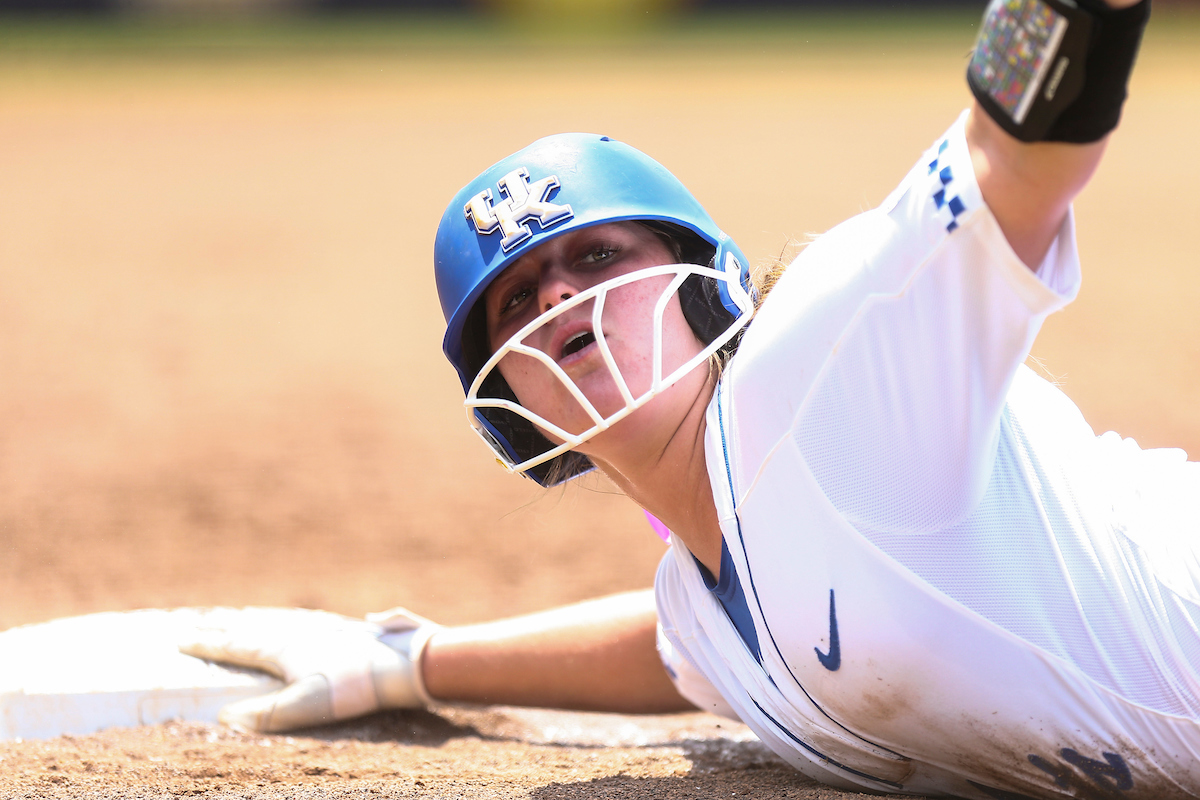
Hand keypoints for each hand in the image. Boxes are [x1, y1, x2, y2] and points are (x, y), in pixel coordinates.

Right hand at [180, 606, 439, 731]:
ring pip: (282, 624)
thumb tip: (224, 718)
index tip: (182, 639)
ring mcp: (325, 629)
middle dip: (226, 630)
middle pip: (256, 630)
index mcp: (284, 649)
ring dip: (259, 625)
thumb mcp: (305, 705)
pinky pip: (308, 624)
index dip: (208, 645)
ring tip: (244, 625)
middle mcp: (301, 633)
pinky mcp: (347, 632)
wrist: (402, 663)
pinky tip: (301, 627)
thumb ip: (265, 714)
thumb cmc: (353, 686)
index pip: (238, 647)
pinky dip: (292, 625)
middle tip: (202, 624)